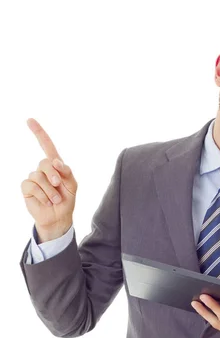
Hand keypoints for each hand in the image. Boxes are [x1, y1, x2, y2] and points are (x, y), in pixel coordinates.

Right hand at [21, 118, 77, 232]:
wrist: (59, 217)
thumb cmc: (66, 200)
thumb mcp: (72, 185)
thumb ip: (67, 172)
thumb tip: (55, 161)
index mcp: (55, 165)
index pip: (47, 145)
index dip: (39, 133)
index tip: (29, 120)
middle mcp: (43, 169)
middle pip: (45, 162)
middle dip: (53, 174)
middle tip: (59, 185)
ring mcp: (34, 178)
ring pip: (39, 176)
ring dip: (50, 190)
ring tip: (55, 200)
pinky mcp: (27, 188)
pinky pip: (32, 186)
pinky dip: (42, 195)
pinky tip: (46, 201)